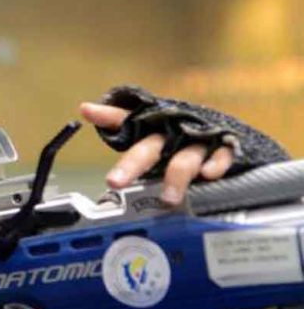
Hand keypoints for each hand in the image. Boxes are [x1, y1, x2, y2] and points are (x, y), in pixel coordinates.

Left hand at [79, 102, 233, 204]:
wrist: (222, 131)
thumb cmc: (177, 137)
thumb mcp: (148, 138)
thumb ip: (118, 129)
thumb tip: (85, 110)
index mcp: (150, 128)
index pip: (124, 118)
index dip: (106, 115)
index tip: (87, 111)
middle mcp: (171, 131)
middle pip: (148, 148)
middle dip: (132, 164)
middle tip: (114, 182)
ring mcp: (197, 140)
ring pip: (185, 158)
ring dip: (176, 177)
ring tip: (168, 198)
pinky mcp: (222, 147)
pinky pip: (220, 156)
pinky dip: (215, 165)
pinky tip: (208, 174)